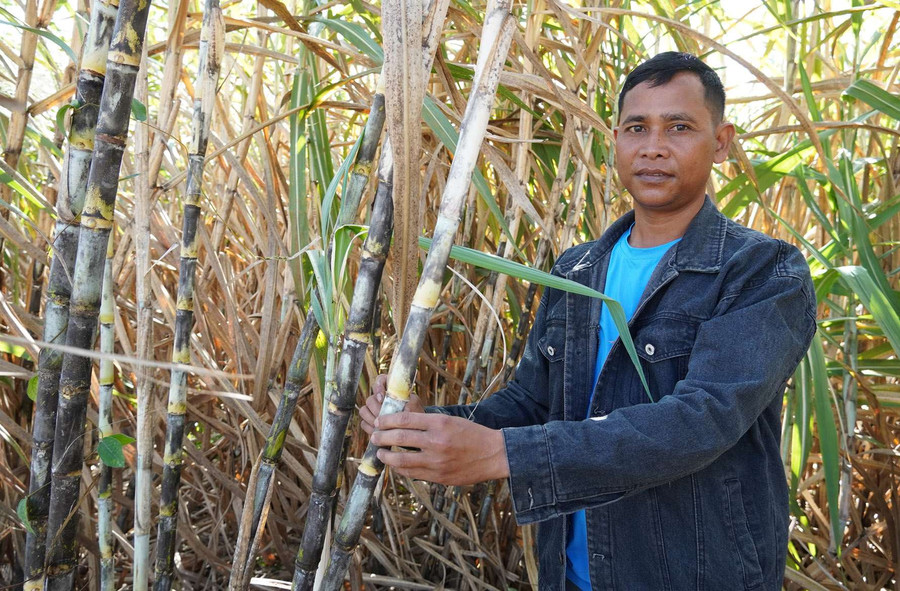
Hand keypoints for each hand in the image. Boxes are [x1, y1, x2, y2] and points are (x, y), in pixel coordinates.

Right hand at [359, 373, 423, 434]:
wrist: (414, 426)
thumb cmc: (415, 412)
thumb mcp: (414, 404)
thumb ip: (408, 402)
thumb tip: (403, 408)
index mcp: (390, 388)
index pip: (380, 380)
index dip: (378, 387)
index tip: (382, 398)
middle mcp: (380, 397)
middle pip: (370, 399)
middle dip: (376, 408)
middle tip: (383, 416)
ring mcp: (373, 409)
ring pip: (364, 410)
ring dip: (372, 418)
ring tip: (381, 425)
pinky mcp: (370, 420)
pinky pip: (363, 423)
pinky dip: (370, 427)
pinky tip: (378, 431)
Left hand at [370, 412, 509, 485]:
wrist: (494, 454)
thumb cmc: (471, 434)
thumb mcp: (450, 420)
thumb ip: (427, 423)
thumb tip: (399, 425)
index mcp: (439, 423)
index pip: (404, 419)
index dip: (387, 420)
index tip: (379, 421)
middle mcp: (436, 441)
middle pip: (399, 438)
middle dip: (381, 437)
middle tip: (374, 436)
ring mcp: (436, 461)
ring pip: (401, 459)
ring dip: (386, 456)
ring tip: (380, 452)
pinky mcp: (438, 477)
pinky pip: (412, 473)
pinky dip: (400, 469)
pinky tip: (396, 465)